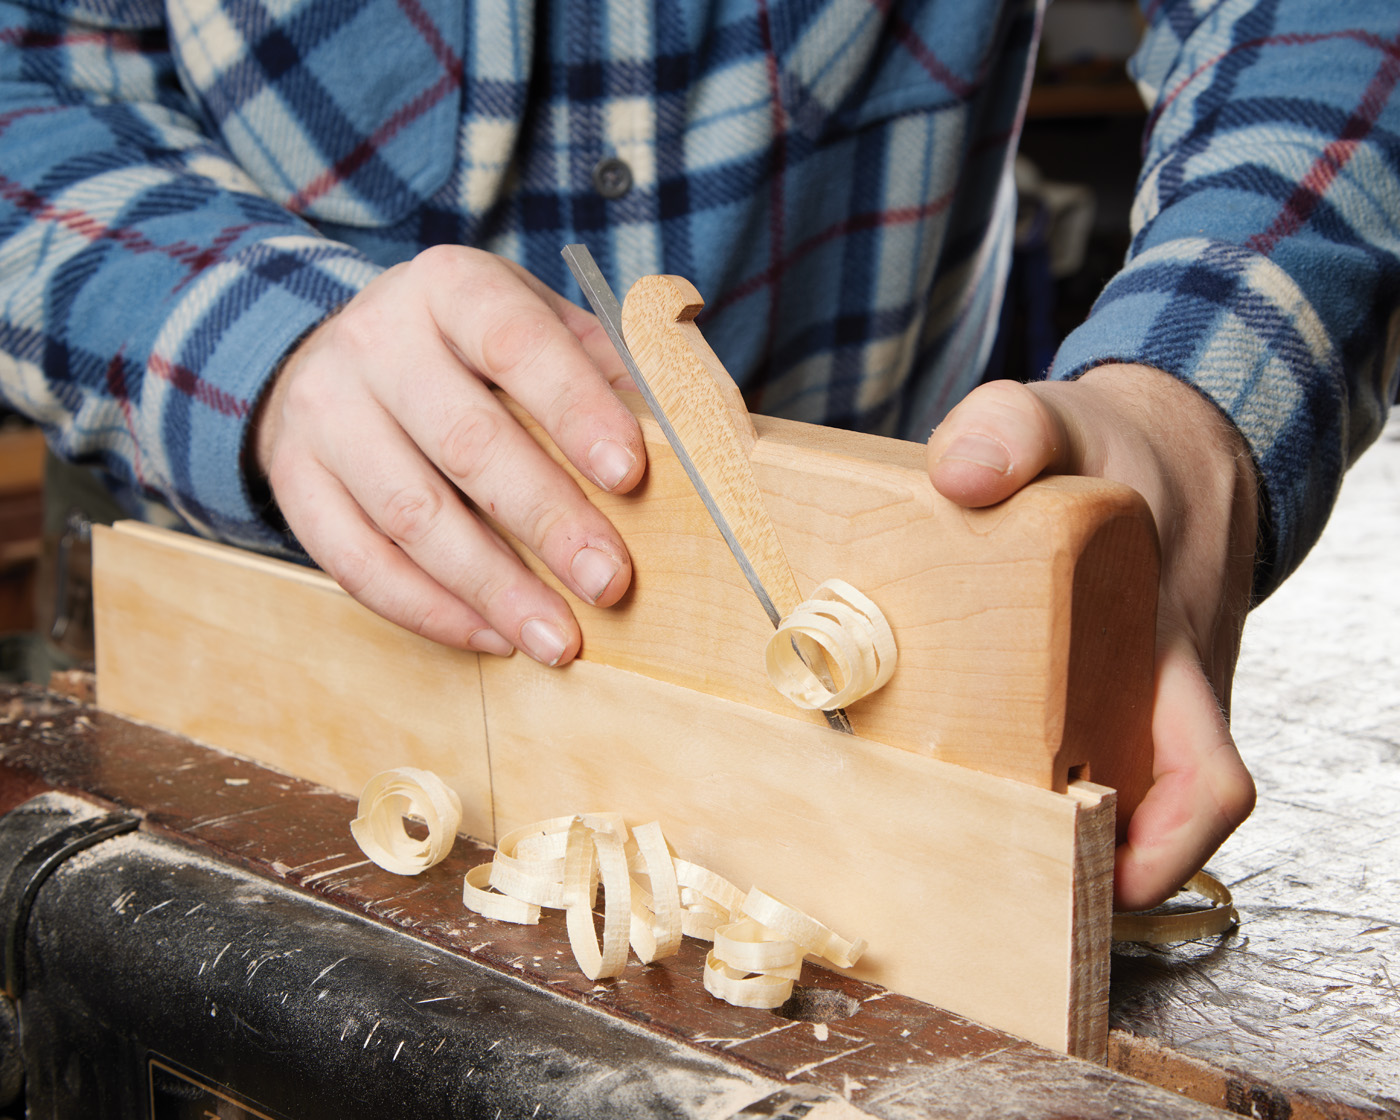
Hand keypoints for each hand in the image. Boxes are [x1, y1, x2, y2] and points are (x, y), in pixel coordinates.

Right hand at [253, 246, 645, 664]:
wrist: (333, 358)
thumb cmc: (466, 351)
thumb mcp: (531, 326)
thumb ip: (600, 368)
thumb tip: (681, 437)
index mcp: (451, 289)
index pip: (516, 344)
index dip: (575, 409)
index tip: (629, 474)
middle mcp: (377, 341)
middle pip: (467, 441)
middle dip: (547, 520)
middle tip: (610, 581)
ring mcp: (325, 412)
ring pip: (412, 515)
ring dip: (494, 587)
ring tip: (558, 638)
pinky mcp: (296, 481)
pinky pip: (358, 562)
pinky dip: (429, 610)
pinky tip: (490, 636)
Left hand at [927, 365, 1258, 909]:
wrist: (1164, 446)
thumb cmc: (1118, 450)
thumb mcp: (1061, 420)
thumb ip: (1011, 429)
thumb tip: (960, 476)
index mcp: (1167, 651)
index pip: (1205, 776)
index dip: (1166, 848)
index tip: (1104, 885)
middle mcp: (1158, 694)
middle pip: (1138, 812)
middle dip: (1076, 859)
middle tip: (976, 879)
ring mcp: (1130, 698)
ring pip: (1104, 786)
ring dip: (1049, 822)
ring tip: (948, 836)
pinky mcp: (1100, 689)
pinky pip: (1079, 748)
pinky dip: (1034, 771)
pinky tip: (954, 765)